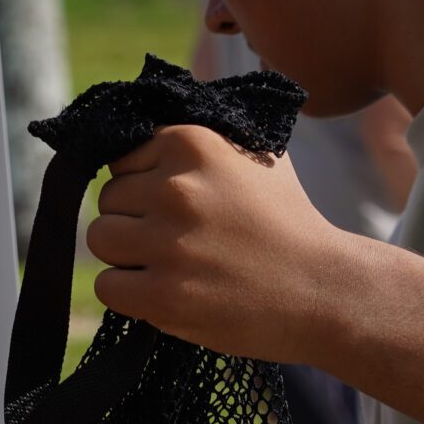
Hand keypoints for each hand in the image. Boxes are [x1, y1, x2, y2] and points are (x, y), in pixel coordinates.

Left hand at [86, 124, 354, 363]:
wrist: (323, 290)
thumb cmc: (287, 222)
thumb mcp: (254, 154)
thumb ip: (198, 139)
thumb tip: (139, 128)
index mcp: (192, 144)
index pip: (122, 158)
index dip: (143, 184)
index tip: (174, 205)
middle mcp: (175, 188)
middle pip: (107, 199)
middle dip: (135, 219)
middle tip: (177, 239)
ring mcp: (167, 243)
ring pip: (100, 239)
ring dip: (126, 256)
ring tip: (170, 265)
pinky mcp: (162, 295)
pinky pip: (107, 286)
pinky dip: (128, 293)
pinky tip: (165, 291)